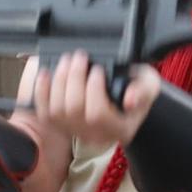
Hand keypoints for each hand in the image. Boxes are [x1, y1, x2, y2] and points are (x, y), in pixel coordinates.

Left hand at [33, 52, 159, 148]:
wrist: (125, 102)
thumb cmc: (136, 90)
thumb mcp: (149, 86)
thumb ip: (143, 89)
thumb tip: (130, 98)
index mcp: (119, 128)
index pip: (98, 114)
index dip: (94, 89)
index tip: (99, 69)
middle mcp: (96, 134)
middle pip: (73, 110)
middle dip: (73, 78)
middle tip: (79, 57)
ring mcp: (76, 131)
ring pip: (57, 111)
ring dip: (58, 81)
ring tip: (67, 61)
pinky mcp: (62, 125)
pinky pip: (45, 112)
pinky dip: (42, 92)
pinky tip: (46, 74)